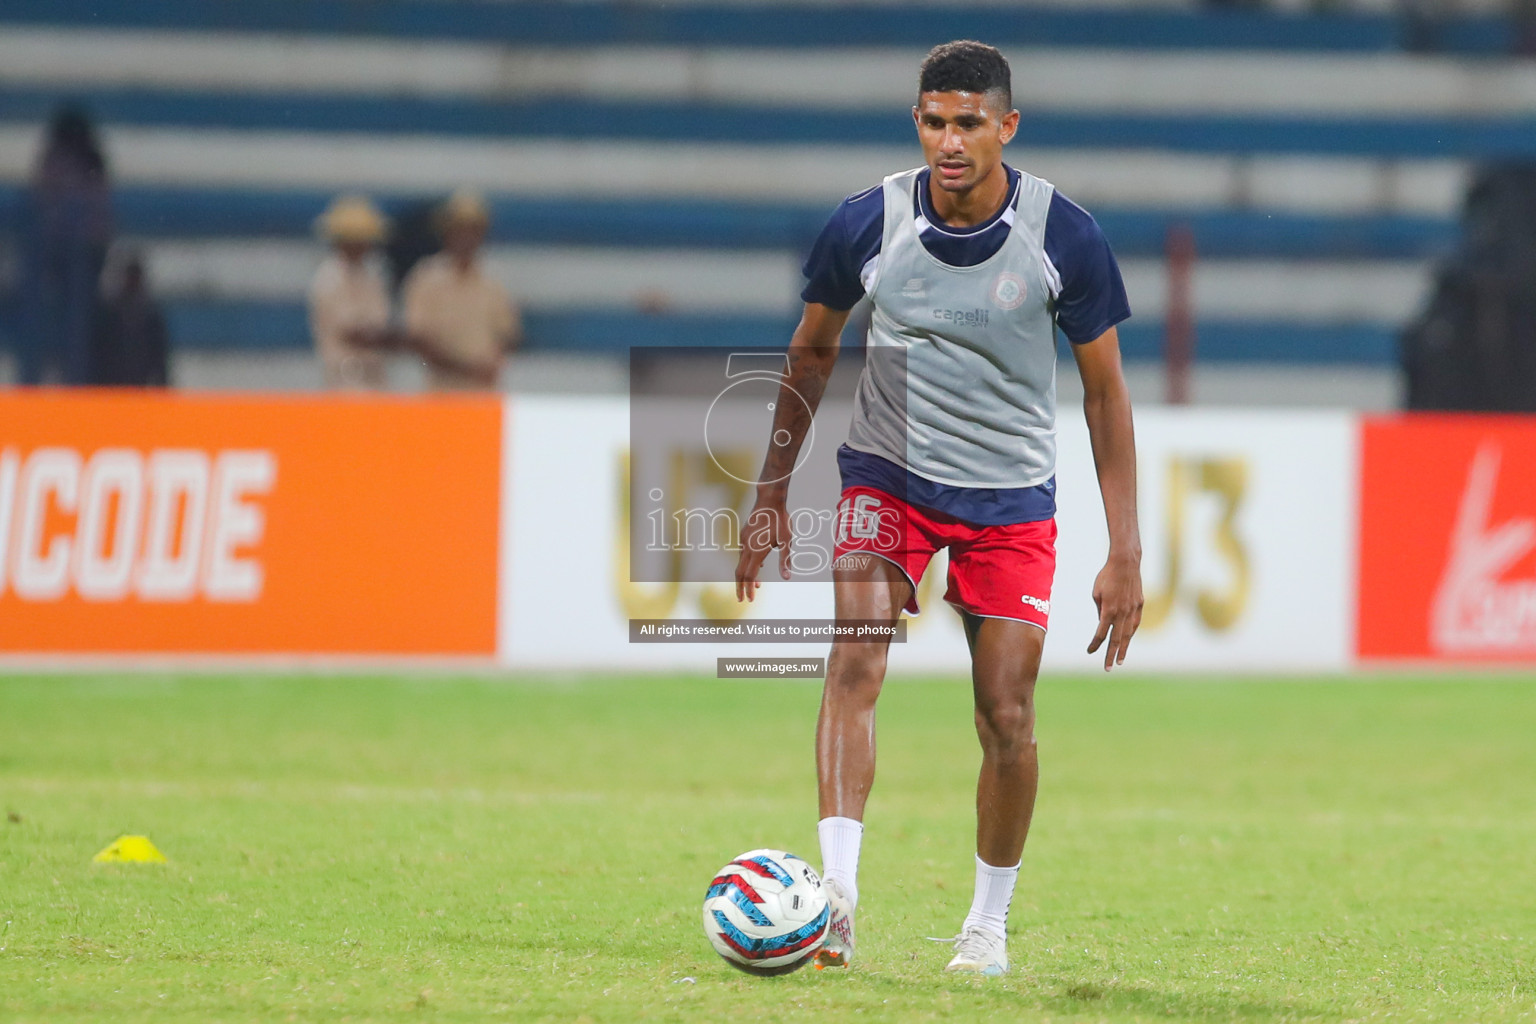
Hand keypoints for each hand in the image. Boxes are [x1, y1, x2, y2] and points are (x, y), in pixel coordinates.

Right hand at [734, 496, 792, 601]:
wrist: (769, 499)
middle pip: (739, 572)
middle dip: (740, 587)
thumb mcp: (787, 541)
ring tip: (756, 585)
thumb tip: (787, 578)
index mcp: (757, 551)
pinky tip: (758, 565)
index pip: (749, 575)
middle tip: (743, 600)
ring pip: (741, 562)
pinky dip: (747, 563)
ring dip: (746, 575)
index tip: (750, 600)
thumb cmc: (781, 520)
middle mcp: (746, 547)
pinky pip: (742, 553)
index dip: (749, 589)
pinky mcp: (743, 534)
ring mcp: (743, 540)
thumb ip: (785, 560)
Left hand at [1088, 553, 1142, 670]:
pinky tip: (1128, 641)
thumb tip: (1103, 622)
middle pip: (1116, 639)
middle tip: (1107, 668)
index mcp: (1108, 610)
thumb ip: (1100, 610)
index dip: (1095, 644)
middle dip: (1110, 655)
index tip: (1089, 651)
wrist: (1125, 563)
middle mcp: (1122, 613)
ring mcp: (1133, 610)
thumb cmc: (1106, 576)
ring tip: (1119, 660)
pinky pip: (1135, 623)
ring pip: (1128, 634)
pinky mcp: (1139, 605)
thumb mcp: (1096, 593)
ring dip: (1123, 649)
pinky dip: (1131, 634)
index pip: (1100, 633)